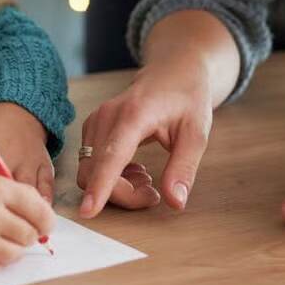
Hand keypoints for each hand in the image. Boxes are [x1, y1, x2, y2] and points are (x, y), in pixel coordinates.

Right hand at [77, 59, 212, 217]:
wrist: (174, 72)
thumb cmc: (186, 98)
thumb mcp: (196, 133)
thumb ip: (183, 168)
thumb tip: (175, 202)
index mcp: (133, 115)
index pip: (111, 157)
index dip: (100, 187)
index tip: (88, 212)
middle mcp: (107, 117)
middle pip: (95, 171)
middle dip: (121, 195)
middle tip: (154, 194)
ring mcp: (96, 121)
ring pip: (90, 171)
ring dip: (116, 187)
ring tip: (147, 179)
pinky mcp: (92, 128)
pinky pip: (91, 164)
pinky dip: (110, 177)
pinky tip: (134, 170)